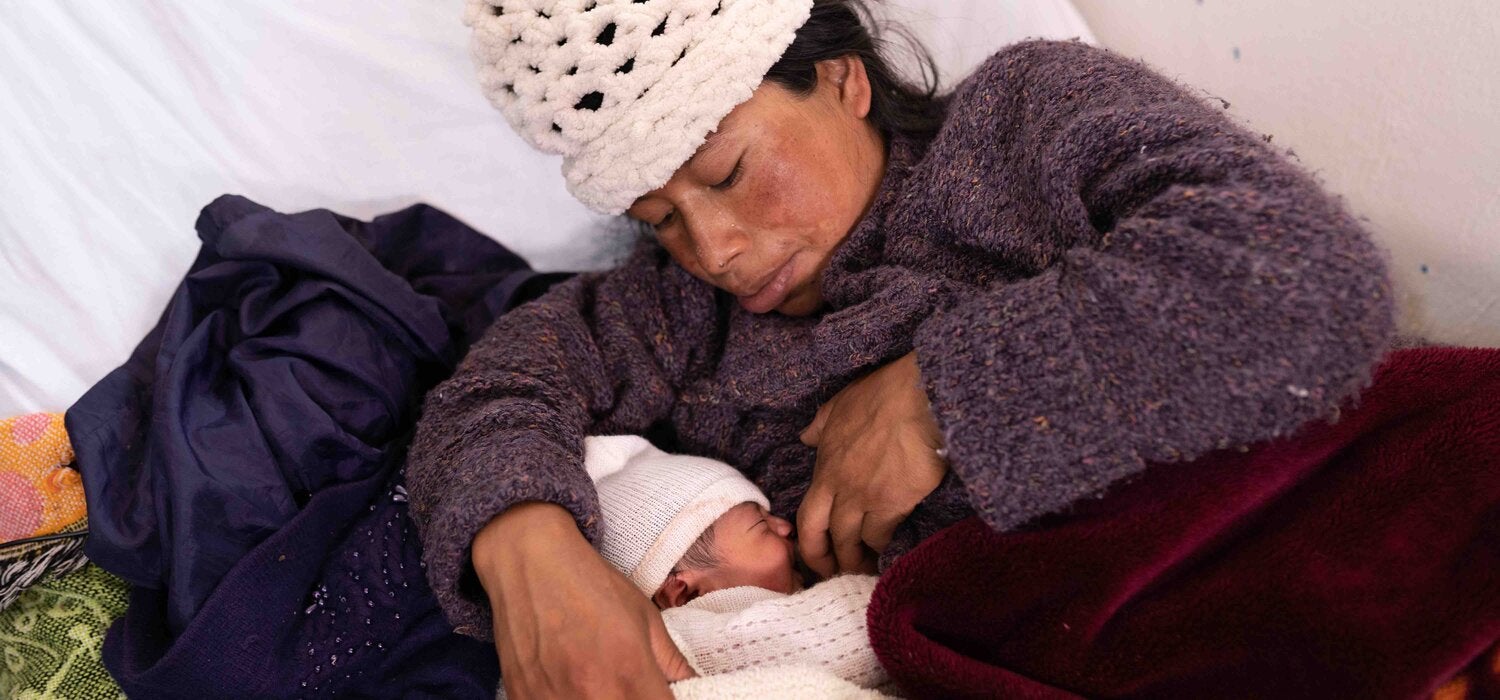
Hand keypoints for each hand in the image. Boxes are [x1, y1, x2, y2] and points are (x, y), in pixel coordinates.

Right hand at [473, 502, 694, 698]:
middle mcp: (592, 693)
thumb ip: (671, 661)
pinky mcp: (522, 698)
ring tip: (594, 680)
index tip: (660, 694)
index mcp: (630, 672)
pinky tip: (566, 684)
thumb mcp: (644, 617)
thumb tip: (691, 684)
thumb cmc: (590, 583)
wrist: (529, 560)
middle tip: (626, 684)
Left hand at [798, 352, 947, 578]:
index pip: (807, 516)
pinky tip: (890, 552)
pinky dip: (884, 547)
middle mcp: (841, 488)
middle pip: (826, 536)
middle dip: (829, 561)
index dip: (809, 542)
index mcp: (825, 467)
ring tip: (867, 569)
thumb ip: (820, 425)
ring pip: (854, 542)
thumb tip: (806, 436)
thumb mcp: (839, 405)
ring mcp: (866, 497)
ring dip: (859, 560)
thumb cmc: (882, 395)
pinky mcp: (895, 502)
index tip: (815, 555)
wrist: (919, 398)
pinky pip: (883, 536)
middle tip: (839, 574)